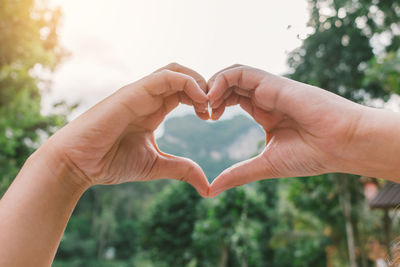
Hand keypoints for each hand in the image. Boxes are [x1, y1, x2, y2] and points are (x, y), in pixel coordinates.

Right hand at [42, 63, 209, 196]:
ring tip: (208, 105)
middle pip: (183, 76)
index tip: (211, 118)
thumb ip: (181, 169)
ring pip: (176, 71)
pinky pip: (165, 77)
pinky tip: (200, 101)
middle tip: (214, 109)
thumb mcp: (155, 165)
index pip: (183, 92)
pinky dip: (188, 83)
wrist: (78, 164)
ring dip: (199, 83)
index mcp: (153, 109)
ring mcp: (140, 92)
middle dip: (204, 88)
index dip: (202, 100)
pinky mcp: (133, 92)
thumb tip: (207, 186)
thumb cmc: (109, 162)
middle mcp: (147, 97)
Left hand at [207, 65, 367, 196]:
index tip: (205, 118)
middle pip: (229, 83)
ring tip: (206, 105)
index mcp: (264, 111)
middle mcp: (265, 97)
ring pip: (233, 73)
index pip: (231, 97)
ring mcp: (270, 88)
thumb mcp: (265, 165)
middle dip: (210, 93)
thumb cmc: (311, 155)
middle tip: (201, 112)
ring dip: (213, 85)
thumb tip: (211, 190)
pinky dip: (223, 80)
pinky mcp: (275, 83)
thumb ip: (238, 174)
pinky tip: (214, 99)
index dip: (214, 103)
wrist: (341, 145)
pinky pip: (242, 72)